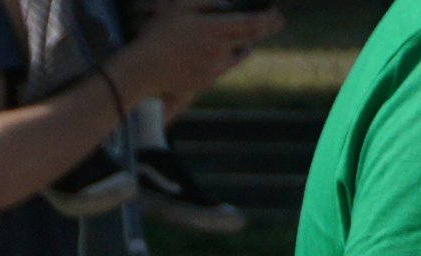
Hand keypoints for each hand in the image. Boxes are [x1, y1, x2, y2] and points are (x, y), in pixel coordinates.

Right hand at [119, 4, 275, 106]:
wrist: (143, 69)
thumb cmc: (158, 34)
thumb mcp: (179, 6)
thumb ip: (206, 1)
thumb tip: (226, 4)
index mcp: (215, 29)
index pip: (251, 23)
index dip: (268, 17)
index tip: (275, 12)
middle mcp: (219, 50)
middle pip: (251, 38)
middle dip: (267, 28)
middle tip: (276, 22)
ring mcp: (213, 68)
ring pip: (239, 55)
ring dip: (248, 45)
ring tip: (252, 40)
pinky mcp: (205, 81)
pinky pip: (225, 68)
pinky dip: (233, 59)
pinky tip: (235, 55)